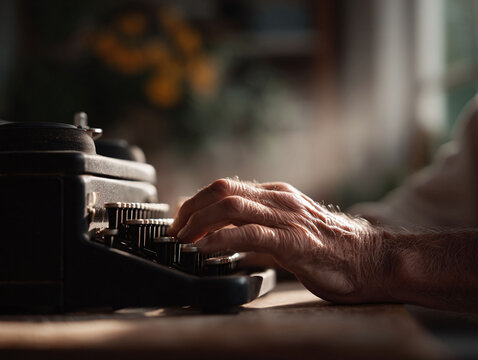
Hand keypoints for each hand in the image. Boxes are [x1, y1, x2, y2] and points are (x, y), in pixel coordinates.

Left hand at [168, 178, 389, 303]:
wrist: (372, 260)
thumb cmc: (330, 249)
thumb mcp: (289, 229)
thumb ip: (261, 227)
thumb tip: (224, 235)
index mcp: (276, 195)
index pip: (226, 187)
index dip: (196, 202)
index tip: (180, 221)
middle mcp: (279, 199)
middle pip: (222, 190)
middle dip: (190, 209)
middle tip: (174, 232)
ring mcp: (287, 218)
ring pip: (231, 206)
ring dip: (199, 223)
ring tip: (183, 241)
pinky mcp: (295, 241)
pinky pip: (250, 234)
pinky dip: (220, 240)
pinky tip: (204, 250)